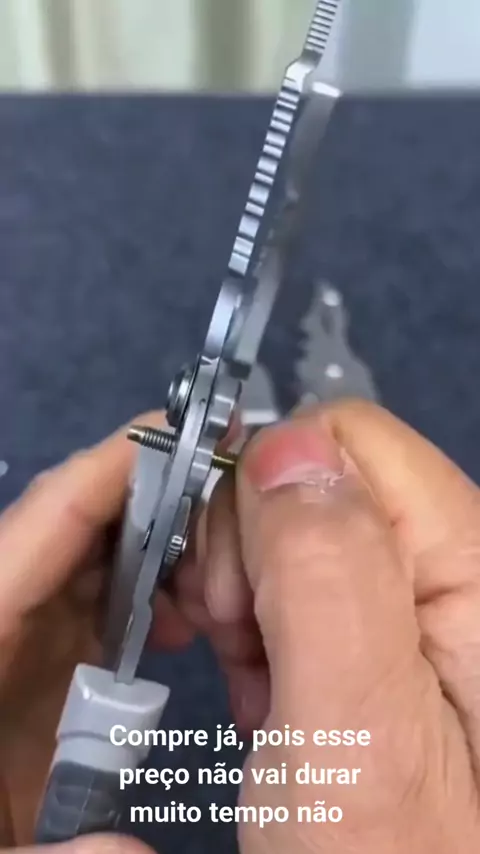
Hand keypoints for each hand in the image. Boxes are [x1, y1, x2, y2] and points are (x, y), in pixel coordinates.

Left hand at [0, 412, 190, 850]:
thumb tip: (139, 852)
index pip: (51, 515)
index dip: (122, 462)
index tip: (198, 432)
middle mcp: (2, 610)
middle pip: (82, 525)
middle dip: (163, 506)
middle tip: (245, 520)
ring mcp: (20, 634)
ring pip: (95, 560)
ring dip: (161, 551)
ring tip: (225, 579)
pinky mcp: (36, 664)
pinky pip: (96, 604)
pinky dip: (146, 597)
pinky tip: (186, 625)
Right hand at [178, 400, 479, 852]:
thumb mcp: (352, 731)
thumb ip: (327, 574)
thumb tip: (284, 445)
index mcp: (471, 563)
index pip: (347, 438)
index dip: (266, 498)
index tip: (238, 600)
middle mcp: (457, 564)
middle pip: (320, 478)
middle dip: (251, 553)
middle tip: (247, 650)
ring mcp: (424, 601)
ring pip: (300, 528)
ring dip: (253, 596)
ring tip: (261, 686)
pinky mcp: (392, 632)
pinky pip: (307, 582)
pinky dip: (268, 626)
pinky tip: (272, 689)